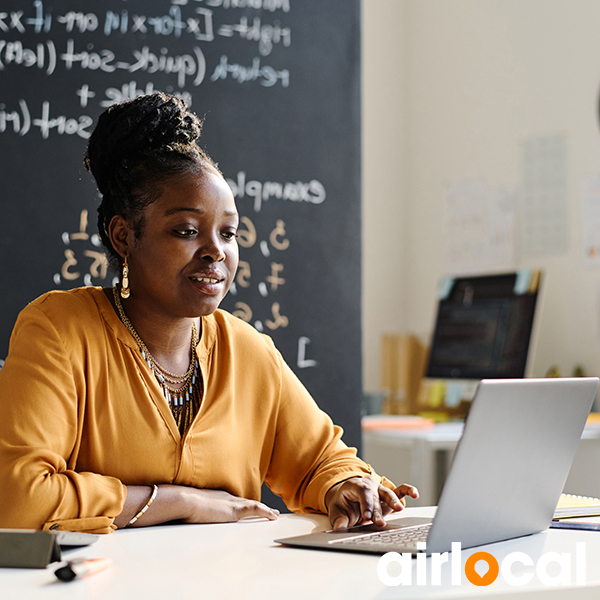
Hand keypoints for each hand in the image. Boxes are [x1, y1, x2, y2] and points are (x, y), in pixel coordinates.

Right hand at [116, 485, 278, 527]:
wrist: (179, 500)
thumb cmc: (175, 503)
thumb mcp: (180, 507)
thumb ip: (181, 510)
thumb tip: (169, 514)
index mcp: (213, 495)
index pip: (230, 499)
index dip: (241, 503)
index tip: (247, 505)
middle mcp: (224, 496)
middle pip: (244, 502)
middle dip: (256, 506)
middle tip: (268, 510)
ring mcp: (230, 503)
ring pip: (252, 506)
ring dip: (264, 510)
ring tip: (274, 515)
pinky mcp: (233, 511)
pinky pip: (255, 510)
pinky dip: (265, 512)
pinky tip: (273, 517)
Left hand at [325, 477, 418, 528]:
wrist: (347, 499)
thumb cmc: (343, 504)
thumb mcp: (336, 512)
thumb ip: (339, 520)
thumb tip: (340, 528)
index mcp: (354, 486)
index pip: (362, 493)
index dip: (366, 504)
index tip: (367, 517)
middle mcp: (368, 486)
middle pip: (374, 497)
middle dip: (377, 511)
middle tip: (379, 523)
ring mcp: (379, 490)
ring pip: (387, 493)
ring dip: (393, 501)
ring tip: (398, 509)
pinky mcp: (388, 496)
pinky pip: (399, 491)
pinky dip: (408, 491)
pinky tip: (415, 494)